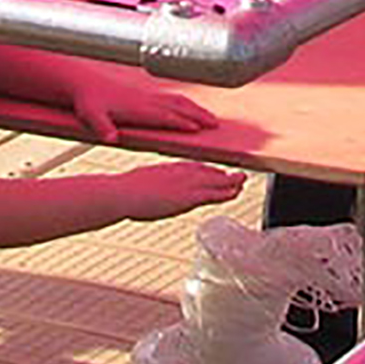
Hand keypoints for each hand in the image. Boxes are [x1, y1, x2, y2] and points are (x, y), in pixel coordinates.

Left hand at [58, 62, 216, 143]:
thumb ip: (101, 126)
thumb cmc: (87, 101)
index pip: (163, 116)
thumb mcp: (90, 115)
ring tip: (212, 119)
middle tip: (216, 126)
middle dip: (198, 116)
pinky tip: (191, 109)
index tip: (198, 129)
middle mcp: (146, 100)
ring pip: (178, 102)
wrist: (83, 83)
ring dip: (197, 109)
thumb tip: (110, 137)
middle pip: (178, 107)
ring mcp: (147, 96)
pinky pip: (172, 99)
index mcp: (136, 108)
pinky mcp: (146, 95)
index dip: (181, 122)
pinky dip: (187, 103)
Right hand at [104, 161, 243, 220]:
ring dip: (231, 182)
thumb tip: (145, 190)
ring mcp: (186, 184)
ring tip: (242, 181)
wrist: (122, 193)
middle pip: (208, 172)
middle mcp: (181, 173)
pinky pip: (215, 193)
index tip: (216, 173)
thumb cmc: (125, 190)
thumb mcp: (140, 182)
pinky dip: (227, 191)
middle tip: (236, 176)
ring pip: (216, 182)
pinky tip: (236, 192)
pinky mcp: (189, 196)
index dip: (208, 171)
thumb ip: (149, 185)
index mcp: (169, 168)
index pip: (195, 167)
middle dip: (223, 175)